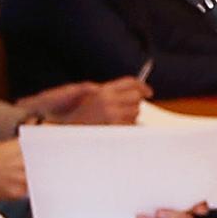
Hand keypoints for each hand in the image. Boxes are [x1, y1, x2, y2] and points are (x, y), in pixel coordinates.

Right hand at [23, 78, 142, 126]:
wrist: (67, 135)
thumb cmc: (79, 119)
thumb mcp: (93, 101)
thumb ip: (111, 95)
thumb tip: (136, 93)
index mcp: (103, 91)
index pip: (130, 82)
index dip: (142, 86)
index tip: (149, 91)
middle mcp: (108, 101)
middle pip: (136, 97)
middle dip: (136, 102)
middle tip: (130, 108)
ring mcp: (112, 115)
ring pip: (135, 112)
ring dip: (131, 116)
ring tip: (116, 120)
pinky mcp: (114, 128)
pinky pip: (131, 126)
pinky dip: (128, 127)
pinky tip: (116, 129)